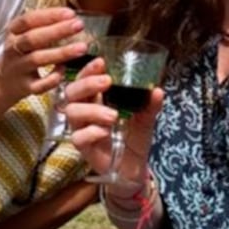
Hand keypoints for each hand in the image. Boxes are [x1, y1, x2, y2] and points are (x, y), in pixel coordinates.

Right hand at [0, 7, 86, 109]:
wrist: (1, 83)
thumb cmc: (21, 53)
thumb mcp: (23, 35)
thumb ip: (42, 25)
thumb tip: (70, 16)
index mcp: (13, 32)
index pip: (28, 19)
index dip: (49, 15)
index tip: (71, 13)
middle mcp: (13, 49)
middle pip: (33, 38)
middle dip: (57, 31)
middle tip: (79, 25)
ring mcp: (18, 68)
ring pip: (37, 59)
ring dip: (61, 53)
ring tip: (82, 47)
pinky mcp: (24, 87)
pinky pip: (39, 85)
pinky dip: (52, 78)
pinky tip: (64, 70)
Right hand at [65, 57, 162, 186]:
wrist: (135, 167)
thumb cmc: (134, 137)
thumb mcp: (145, 119)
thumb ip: (150, 105)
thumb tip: (157, 89)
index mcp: (96, 98)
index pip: (84, 78)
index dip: (89, 69)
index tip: (101, 62)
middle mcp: (85, 111)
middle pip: (72, 91)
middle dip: (87, 84)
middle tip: (107, 82)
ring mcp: (81, 128)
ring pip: (72, 112)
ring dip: (92, 110)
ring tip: (113, 115)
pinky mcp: (83, 147)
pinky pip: (77, 137)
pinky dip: (91, 132)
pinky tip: (104, 132)